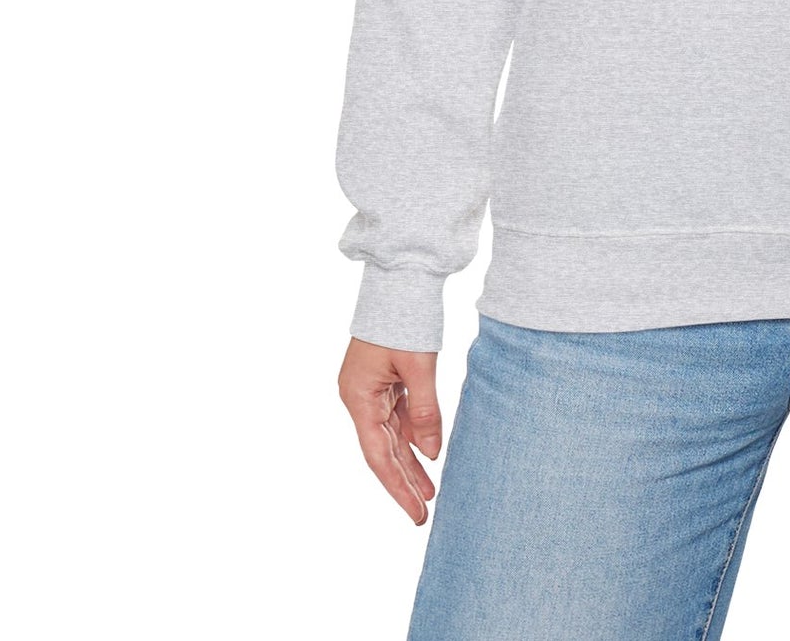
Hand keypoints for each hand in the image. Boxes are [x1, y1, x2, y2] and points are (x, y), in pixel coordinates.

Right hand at [338, 336, 442, 523]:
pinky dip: (412, 434)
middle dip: (404, 480)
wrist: (400, 278)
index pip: (378, 455)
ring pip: (390, 435)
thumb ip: (425, 411)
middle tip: (424, 511)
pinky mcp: (383, 380)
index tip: (416, 511)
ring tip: (430, 489)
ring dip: (409, 460)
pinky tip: (426, 452)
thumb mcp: (419, 366)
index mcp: (358, 398)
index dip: (398, 486)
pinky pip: (397, 415)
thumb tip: (432, 453)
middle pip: (382, 450)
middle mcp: (358, 398)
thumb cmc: (404, 318)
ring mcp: (370, 390)